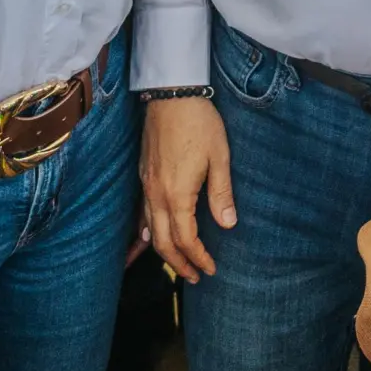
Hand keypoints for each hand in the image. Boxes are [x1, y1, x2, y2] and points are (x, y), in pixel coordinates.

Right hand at [143, 96, 234, 283]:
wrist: (171, 93)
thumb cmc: (200, 122)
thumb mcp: (220, 157)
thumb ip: (221, 193)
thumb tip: (228, 224)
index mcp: (177, 194)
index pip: (185, 238)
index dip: (198, 257)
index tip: (210, 269)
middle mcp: (156, 194)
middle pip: (162, 242)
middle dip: (178, 263)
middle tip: (195, 276)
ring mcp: (146, 185)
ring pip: (149, 229)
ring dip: (163, 250)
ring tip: (178, 262)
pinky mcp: (143, 175)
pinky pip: (142, 212)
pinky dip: (147, 231)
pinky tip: (150, 236)